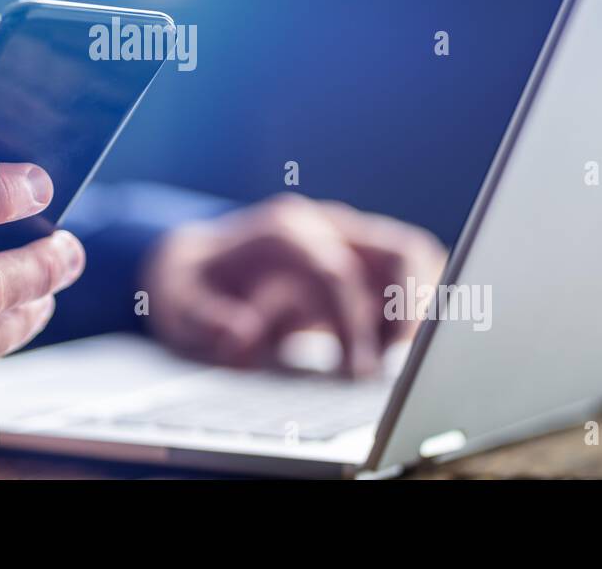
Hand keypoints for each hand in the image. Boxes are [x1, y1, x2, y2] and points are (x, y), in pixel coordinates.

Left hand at [143, 194, 445, 376]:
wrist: (196, 261)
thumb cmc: (192, 287)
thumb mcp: (178, 305)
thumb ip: (207, 320)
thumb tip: (242, 335)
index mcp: (283, 231)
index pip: (337, 272)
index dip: (353, 326)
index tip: (359, 376)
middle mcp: (325, 225)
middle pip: (399, 250)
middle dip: (411, 310)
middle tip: (405, 367)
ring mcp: (349, 237)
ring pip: (414, 258)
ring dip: (423, 309)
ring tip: (410, 364)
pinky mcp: (363, 259)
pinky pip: (410, 275)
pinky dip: (418, 309)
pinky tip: (400, 354)